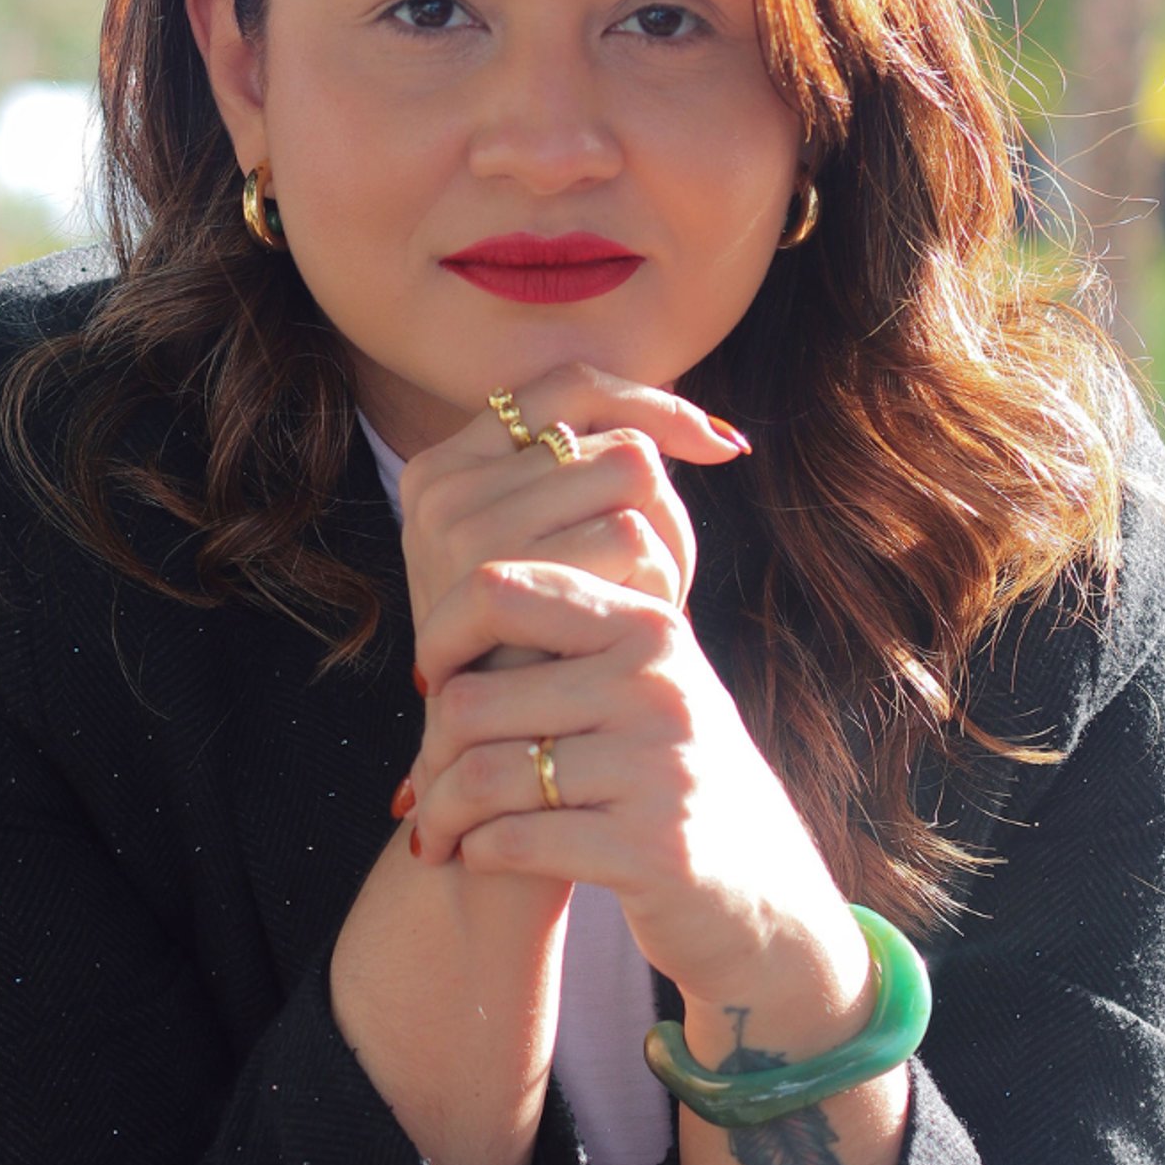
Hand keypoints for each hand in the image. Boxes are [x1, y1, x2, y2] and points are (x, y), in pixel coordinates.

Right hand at [395, 362, 744, 645]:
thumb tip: (724, 437)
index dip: (649, 403)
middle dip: (664, 508)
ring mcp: (457, 522)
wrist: (512, 779)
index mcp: (448, 467)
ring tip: (640, 612)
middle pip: (612, 438)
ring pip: (630, 474)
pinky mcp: (490, 569)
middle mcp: (441, 483)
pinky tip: (637, 630)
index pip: (568, 385)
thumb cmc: (554, 669)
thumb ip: (602, 489)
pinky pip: (630, 531)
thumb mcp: (566, 565)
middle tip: (661, 584)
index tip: (719, 446)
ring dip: (666, 545)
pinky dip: (659, 579)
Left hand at [401, 372, 855, 1013]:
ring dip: (443, 813)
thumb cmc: (672, 773)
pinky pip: (516, 841)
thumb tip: (443, 588)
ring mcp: (661, 767)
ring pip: (485, 775)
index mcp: (647, 625)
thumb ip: (572, 632)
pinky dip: (479, 852)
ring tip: (437, 829)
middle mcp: (659, 684)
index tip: (426, 678)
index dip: (441, 631)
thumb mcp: (645, 682)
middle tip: (420, 783)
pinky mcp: (653, 848)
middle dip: (431, 750)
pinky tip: (479, 854)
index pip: (504, 587)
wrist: (759, 888)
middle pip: (474, 697)